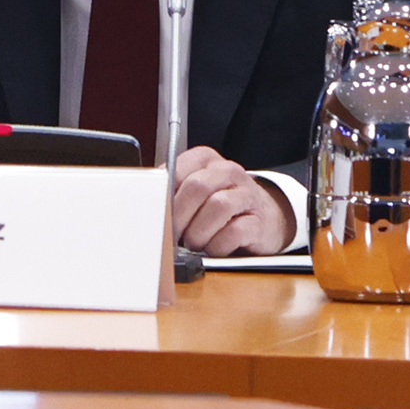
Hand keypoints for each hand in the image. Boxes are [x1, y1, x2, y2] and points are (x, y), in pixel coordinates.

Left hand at [168, 148, 288, 262]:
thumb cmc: (218, 204)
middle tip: (174, 234)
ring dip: (199, 232)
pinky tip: (213, 248)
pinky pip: (235, 231)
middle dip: (180, 216)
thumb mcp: (194, 191)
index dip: (165, 196)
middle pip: (197, 186)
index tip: (160, 215)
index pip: (178, 169)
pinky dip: (218, 245)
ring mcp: (247, 195)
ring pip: (218, 206)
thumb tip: (146, 208)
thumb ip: (171, 191)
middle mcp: (228, 171)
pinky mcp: (259, 221)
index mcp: (205, 160)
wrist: (262, 218)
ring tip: (194, 243)